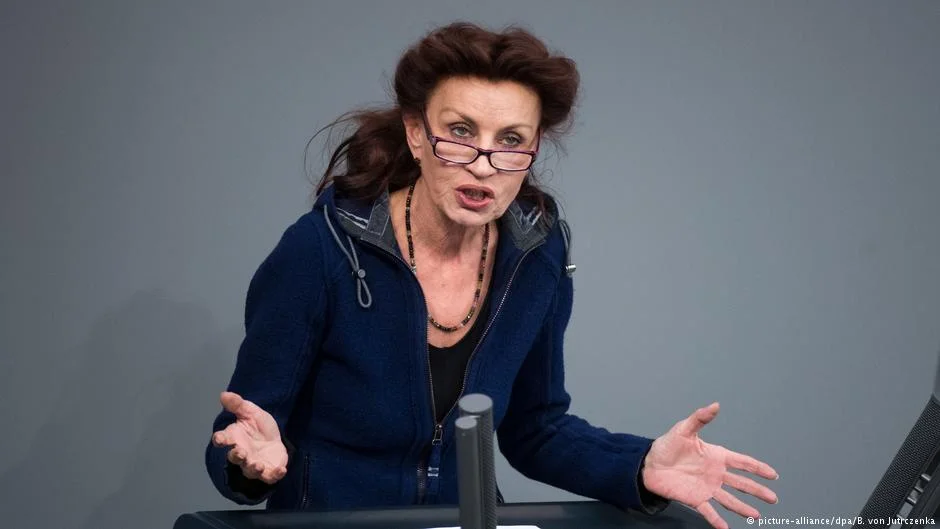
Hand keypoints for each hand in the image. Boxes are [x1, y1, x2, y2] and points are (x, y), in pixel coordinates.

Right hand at [211, 391, 288, 484]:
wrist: (276, 440)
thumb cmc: (259, 427)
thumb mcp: (251, 412)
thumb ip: (238, 404)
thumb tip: (223, 394)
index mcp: (234, 438)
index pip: (223, 439)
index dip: (220, 440)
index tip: (220, 439)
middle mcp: (242, 454)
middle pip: (235, 458)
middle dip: (236, 456)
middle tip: (240, 452)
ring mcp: (255, 464)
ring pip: (250, 470)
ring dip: (253, 468)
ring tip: (258, 465)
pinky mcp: (269, 471)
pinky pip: (270, 477)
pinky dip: (274, 475)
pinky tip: (281, 470)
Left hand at [641, 402, 778, 528]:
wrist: (649, 464)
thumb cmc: (667, 445)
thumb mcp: (684, 429)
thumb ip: (700, 418)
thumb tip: (715, 405)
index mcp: (716, 456)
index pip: (742, 462)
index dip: (758, 468)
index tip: (773, 474)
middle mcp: (715, 474)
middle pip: (741, 484)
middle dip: (757, 491)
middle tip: (773, 498)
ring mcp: (706, 487)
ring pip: (729, 499)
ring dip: (743, 508)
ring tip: (756, 515)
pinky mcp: (695, 498)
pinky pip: (709, 511)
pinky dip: (717, 520)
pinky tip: (726, 528)